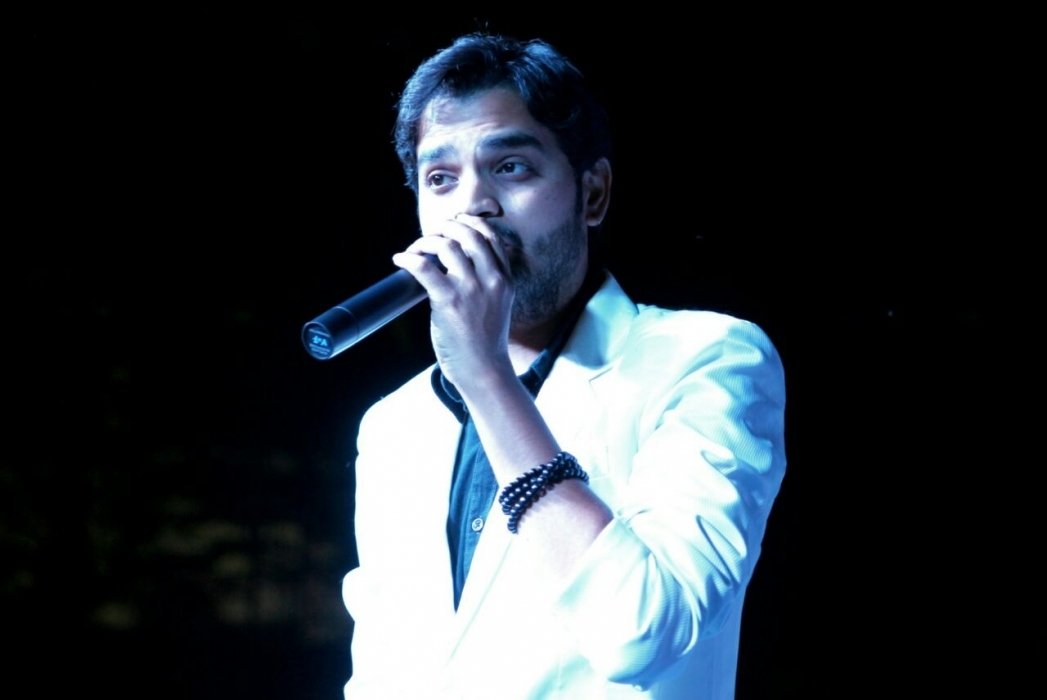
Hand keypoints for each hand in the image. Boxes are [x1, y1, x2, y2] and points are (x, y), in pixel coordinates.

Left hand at [393, 214, 515, 388]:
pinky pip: (424, 268)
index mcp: (505, 280)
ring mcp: (471, 289)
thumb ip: (490, 282)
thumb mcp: (500, 305)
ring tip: (416, 248)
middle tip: (433, 233)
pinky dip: (409, 258)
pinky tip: (400, 259)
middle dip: (447, 227)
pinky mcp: (449, 300)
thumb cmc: (486, 341)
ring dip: (426, 241)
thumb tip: (463, 261)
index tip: (457, 223)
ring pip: (447, 246)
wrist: (483, 369)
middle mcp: (491, 280)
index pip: (491, 238)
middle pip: (469, 235)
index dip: (471, 224)